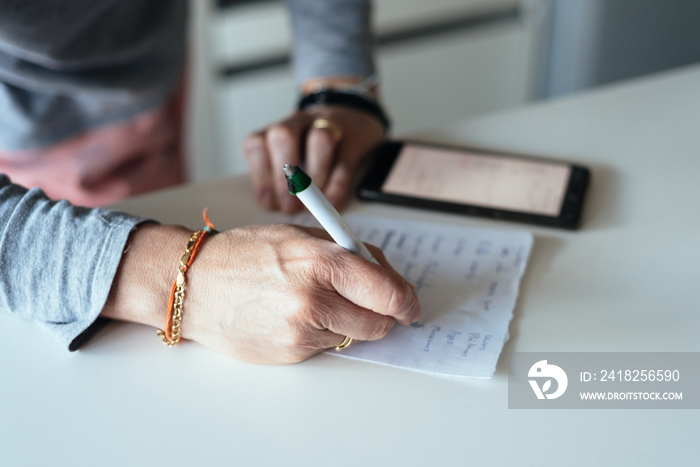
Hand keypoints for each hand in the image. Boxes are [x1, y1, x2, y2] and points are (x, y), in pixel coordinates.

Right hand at [102, 223, 420, 363]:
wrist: (195, 283)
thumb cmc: (245, 253)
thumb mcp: (300, 234)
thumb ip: (347, 251)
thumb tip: (385, 273)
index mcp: (321, 259)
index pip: (388, 291)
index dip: (406, 300)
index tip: (409, 304)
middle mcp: (313, 298)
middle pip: (379, 322)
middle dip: (383, 314)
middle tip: (376, 305)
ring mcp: (300, 330)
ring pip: (354, 336)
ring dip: (350, 322)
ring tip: (320, 302)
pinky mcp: (289, 353)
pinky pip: (326, 346)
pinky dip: (323, 333)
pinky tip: (297, 315)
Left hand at [243, 106, 384, 212]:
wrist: (353, 118)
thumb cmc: (313, 148)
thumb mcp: (291, 158)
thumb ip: (279, 180)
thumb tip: (276, 208)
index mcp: (276, 130)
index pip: (256, 145)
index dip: (260, 175)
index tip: (269, 203)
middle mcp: (298, 122)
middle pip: (283, 136)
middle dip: (283, 177)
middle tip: (290, 206)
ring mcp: (328, 125)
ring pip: (320, 139)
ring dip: (314, 176)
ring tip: (313, 202)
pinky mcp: (354, 138)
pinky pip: (345, 161)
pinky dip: (338, 185)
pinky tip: (333, 203)